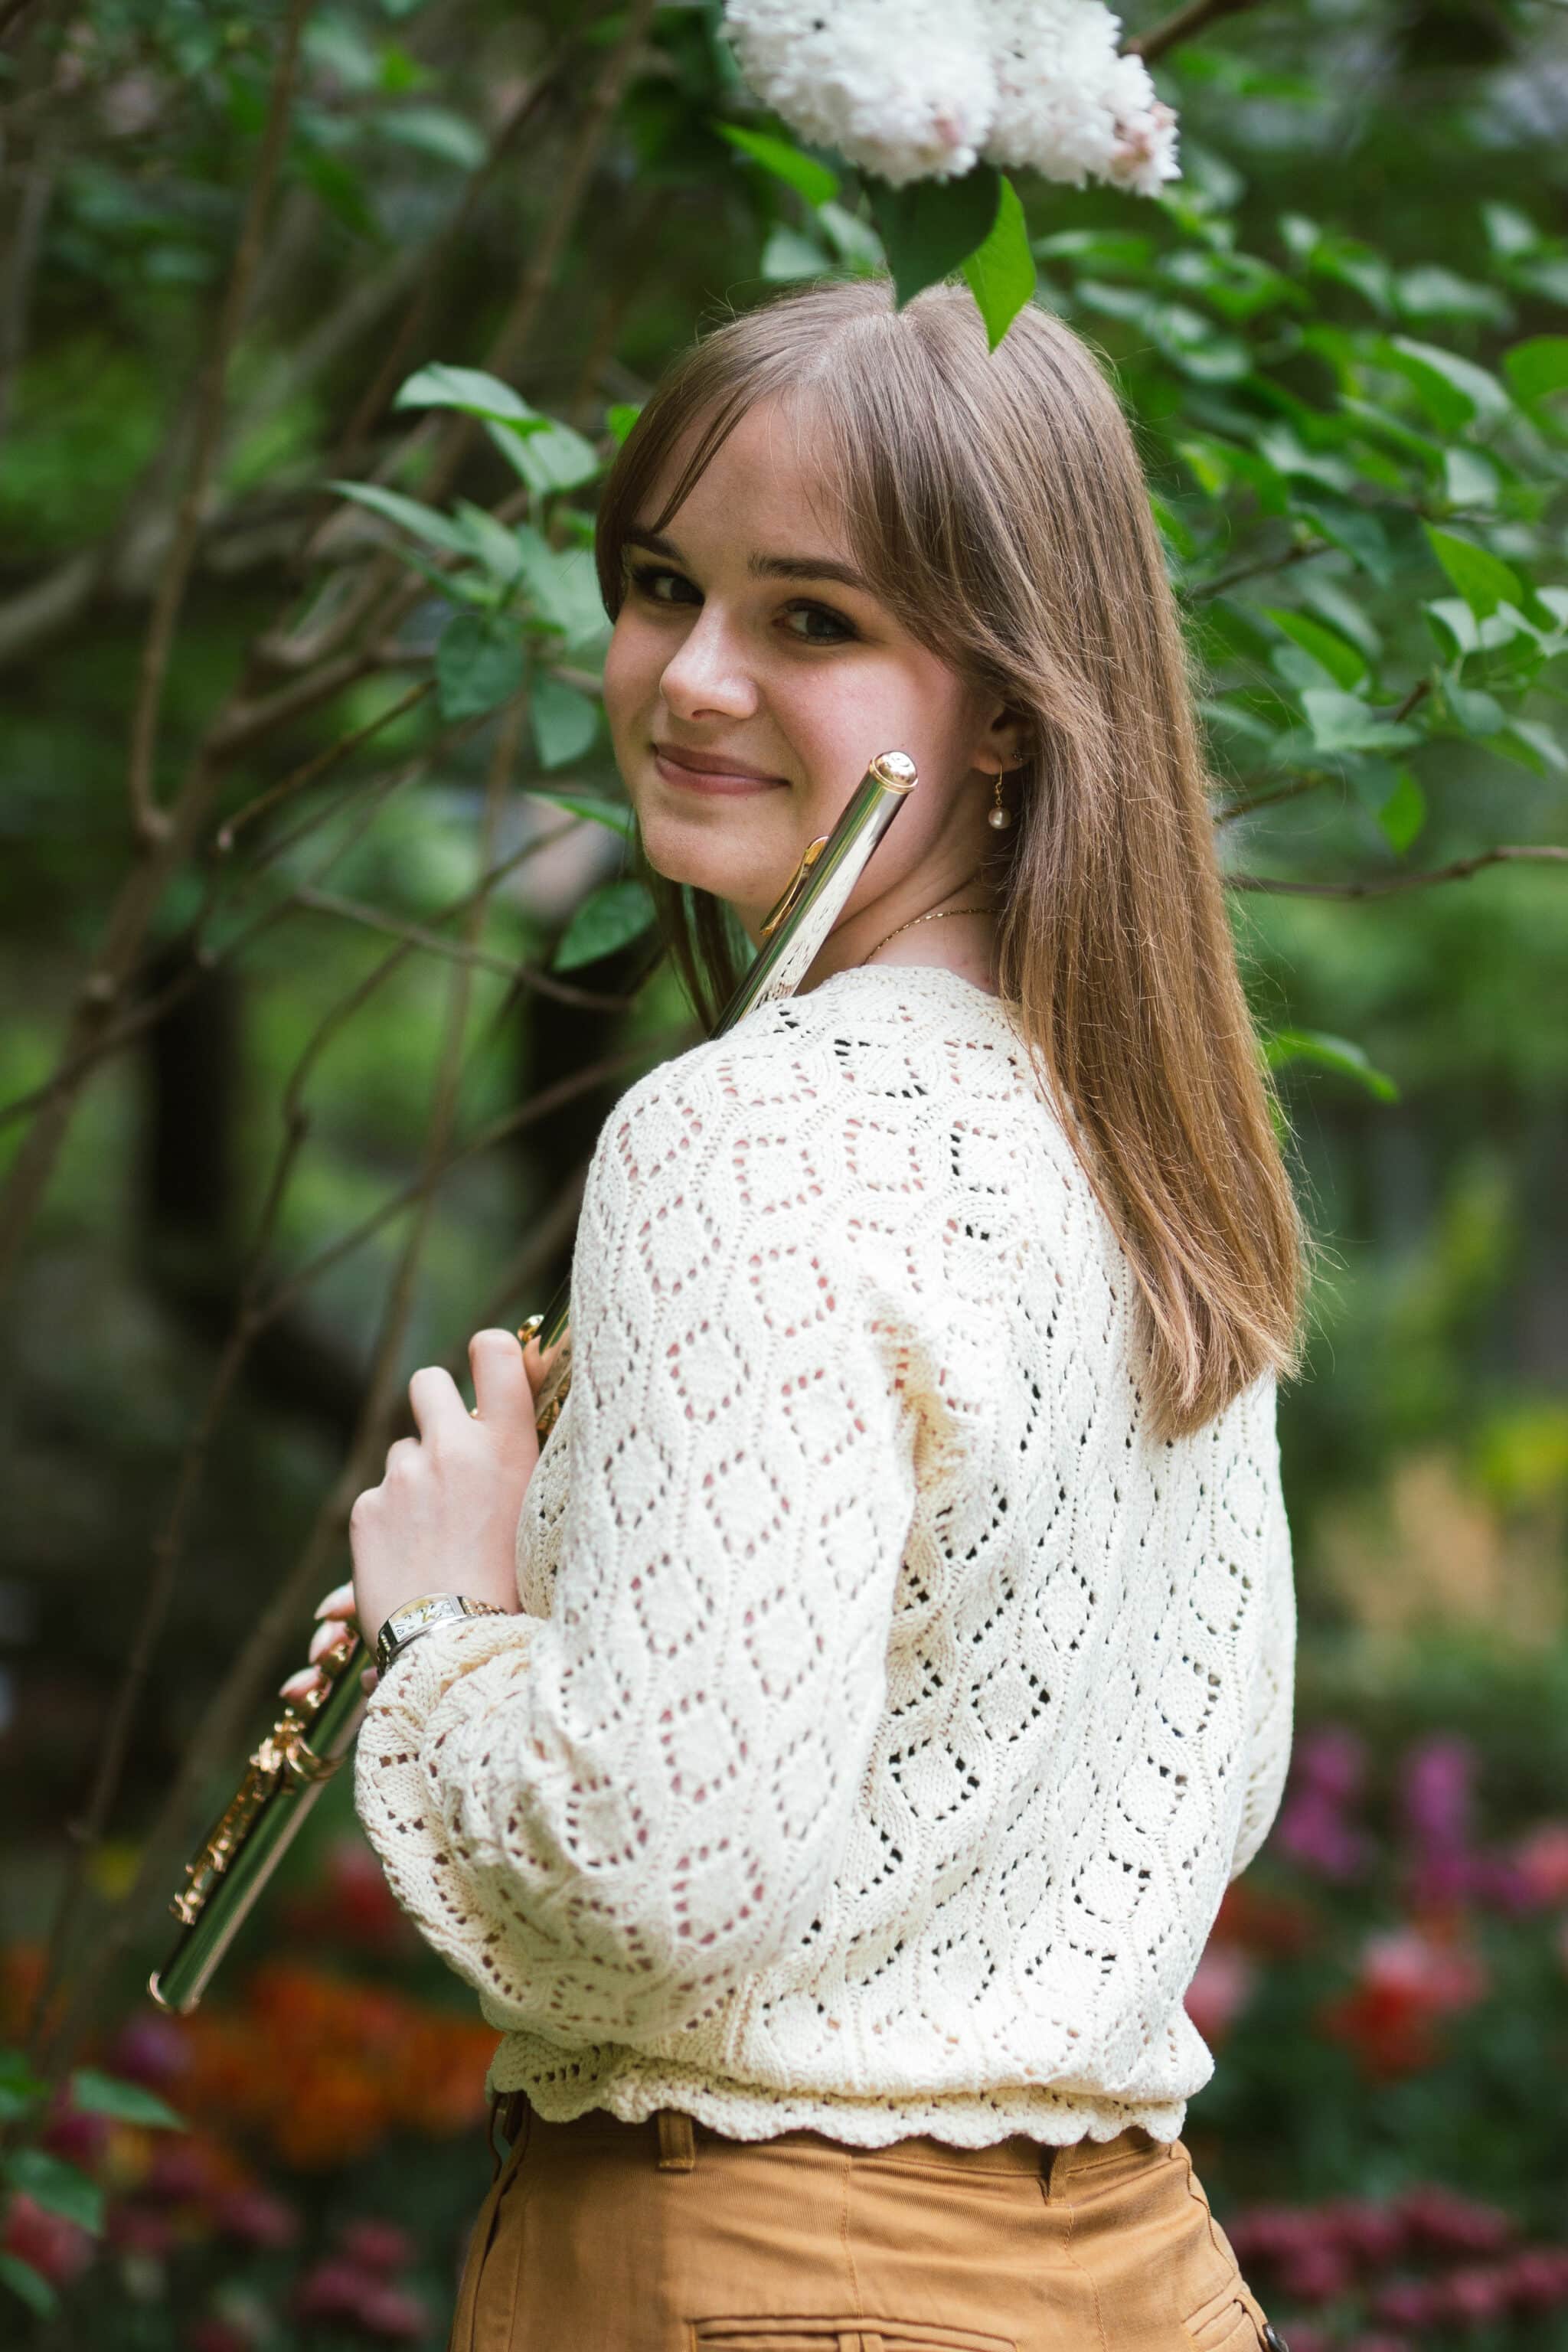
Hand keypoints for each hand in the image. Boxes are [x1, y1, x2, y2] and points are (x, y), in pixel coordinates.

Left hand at [281, 1328, 544, 1706]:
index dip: (492, 1350)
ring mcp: (404, 1475)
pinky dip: (391, 1520)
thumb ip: (525, 1463)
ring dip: (416, 1477)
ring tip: (439, 1533)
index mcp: (509, 1445)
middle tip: (450, 1444)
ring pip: (403, 1452)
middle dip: (435, 1403)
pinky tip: (412, 1558)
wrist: (457, 1650)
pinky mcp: (366, 1508)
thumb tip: (520, 1425)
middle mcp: (454, 1447)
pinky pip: (379, 1496)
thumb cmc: (519, 1591)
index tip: (493, 1365)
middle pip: (429, 1382)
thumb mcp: (546, 1517)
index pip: (496, 1351)